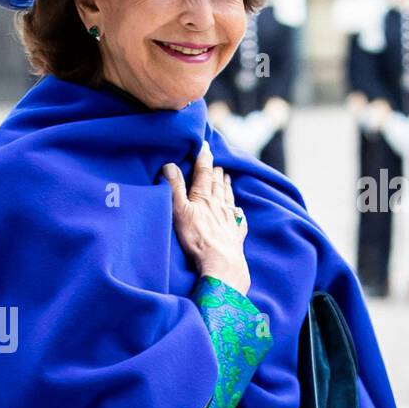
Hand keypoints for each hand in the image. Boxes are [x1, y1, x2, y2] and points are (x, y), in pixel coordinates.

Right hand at [162, 139, 249, 294]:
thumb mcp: (180, 212)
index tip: (205, 145)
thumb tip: (170, 165)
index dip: (204, 157)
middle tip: (216, 164)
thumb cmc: (198, 238)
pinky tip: (238, 211)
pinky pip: (238, 218)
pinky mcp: (236, 232)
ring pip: (228, 197)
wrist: (221, 262)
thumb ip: (174, 188)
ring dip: (227, 186)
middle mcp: (219, 204)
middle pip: (218, 184)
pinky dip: (238, 211)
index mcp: (204, 197)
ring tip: (227, 178)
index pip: (203, 172)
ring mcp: (230, 218)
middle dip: (216, 172)